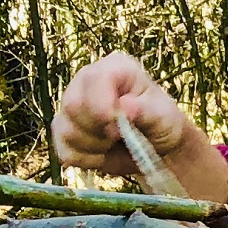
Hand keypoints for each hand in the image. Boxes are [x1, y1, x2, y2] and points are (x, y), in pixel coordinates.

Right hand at [53, 52, 227, 201]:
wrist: (156, 148)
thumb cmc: (163, 124)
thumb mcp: (165, 118)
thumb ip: (146, 111)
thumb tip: (126, 105)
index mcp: (115, 68)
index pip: (94, 79)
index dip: (102, 107)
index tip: (119, 127)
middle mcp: (87, 80)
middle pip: (73, 105)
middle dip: (99, 130)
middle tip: (120, 136)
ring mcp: (71, 103)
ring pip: (66, 130)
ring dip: (94, 146)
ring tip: (115, 143)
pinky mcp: (63, 128)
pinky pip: (62, 150)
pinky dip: (84, 159)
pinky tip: (102, 153)